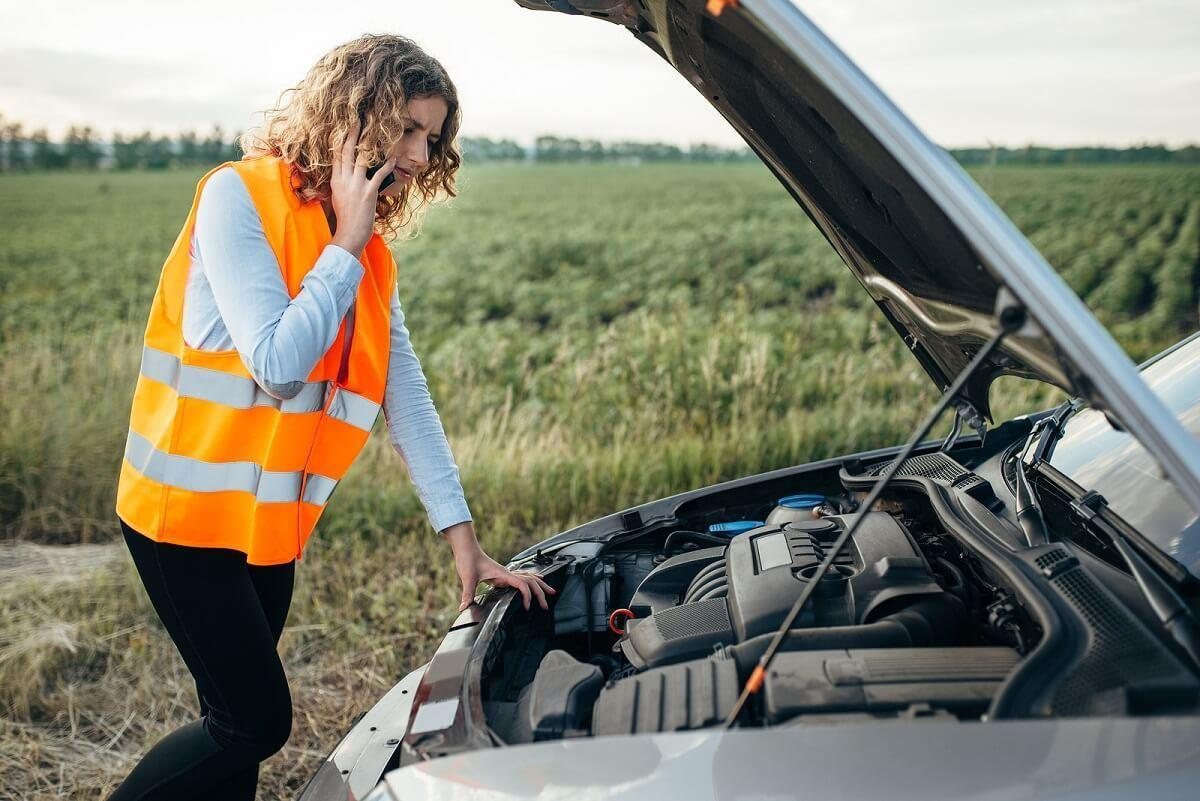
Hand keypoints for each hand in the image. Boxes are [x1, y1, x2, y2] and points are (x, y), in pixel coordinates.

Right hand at [329, 119, 393, 255]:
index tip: (344, 127)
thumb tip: (344, 172)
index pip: (336, 155)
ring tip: (374, 131)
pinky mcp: (368, 193)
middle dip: (352, 134)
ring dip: (369, 144)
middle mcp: (344, 180)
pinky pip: (379, 174)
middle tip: (357, 119)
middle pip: (347, 152)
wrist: (350, 233)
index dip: (341, 139)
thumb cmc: (346, 218)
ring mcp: (356, 186)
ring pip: (361, 159)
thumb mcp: (338, 197)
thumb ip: (341, 183)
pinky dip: (387, 166)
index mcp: (335, 181)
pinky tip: (393, 158)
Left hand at [442, 522, 555, 611]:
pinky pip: (522, 577)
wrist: (467, 549)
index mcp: (503, 574)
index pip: (522, 584)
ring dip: (540, 585)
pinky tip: (535, 581)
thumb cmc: (469, 560)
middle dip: (541, 593)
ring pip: (529, 578)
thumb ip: (467, 594)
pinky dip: (531, 580)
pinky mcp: (503, 574)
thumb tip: (464, 607)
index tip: (528, 607)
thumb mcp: (468, 578)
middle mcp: (507, 573)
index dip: (528, 596)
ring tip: (550, 591)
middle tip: (546, 605)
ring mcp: (506, 573)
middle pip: (531, 581)